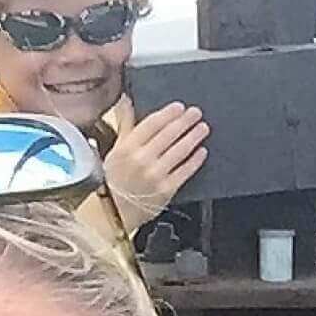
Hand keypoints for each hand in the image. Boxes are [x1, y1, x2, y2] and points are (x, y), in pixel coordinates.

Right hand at [104, 102, 209, 230]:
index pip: (152, 124)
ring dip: (193, 137)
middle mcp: (142, 159)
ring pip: (179, 151)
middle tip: (196, 113)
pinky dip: (195, 160)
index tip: (179, 107)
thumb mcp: (115, 151)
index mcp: (127, 147)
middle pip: (169, 134)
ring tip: (203, 128)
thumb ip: (125, 126)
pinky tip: (202, 152)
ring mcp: (155, 175)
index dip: (168, 113)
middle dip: (185, 121)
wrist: (113, 213)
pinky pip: (185, 171)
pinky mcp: (166, 190)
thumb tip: (127, 102)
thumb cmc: (112, 182)